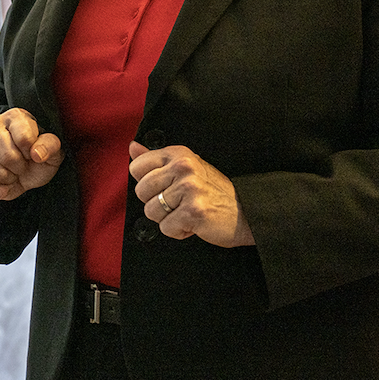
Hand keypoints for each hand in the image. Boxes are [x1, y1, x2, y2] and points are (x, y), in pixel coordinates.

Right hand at [0, 107, 63, 200]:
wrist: (24, 166)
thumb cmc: (39, 154)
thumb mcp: (53, 150)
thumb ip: (50, 146)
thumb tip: (37, 154)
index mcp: (16, 116)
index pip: (24, 139)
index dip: (32, 154)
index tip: (34, 154)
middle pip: (7, 157)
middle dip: (20, 169)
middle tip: (23, 166)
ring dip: (8, 180)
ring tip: (13, 172)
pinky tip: (3, 186)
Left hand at [130, 141, 253, 246]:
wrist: (245, 212)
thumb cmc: (214, 192)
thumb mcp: (186, 167)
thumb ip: (156, 159)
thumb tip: (133, 148)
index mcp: (179, 154)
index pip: (137, 167)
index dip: (147, 183)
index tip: (166, 187)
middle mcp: (183, 167)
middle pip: (141, 191)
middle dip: (157, 203)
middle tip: (178, 203)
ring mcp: (189, 189)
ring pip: (151, 211)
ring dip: (167, 219)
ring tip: (186, 212)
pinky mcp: (193, 211)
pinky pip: (166, 228)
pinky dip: (178, 231)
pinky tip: (192, 223)